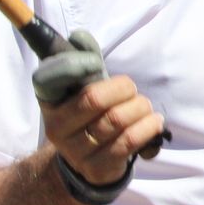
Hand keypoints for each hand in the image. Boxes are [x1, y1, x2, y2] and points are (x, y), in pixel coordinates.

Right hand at [34, 31, 161, 187]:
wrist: (85, 164)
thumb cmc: (89, 117)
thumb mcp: (82, 91)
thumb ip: (85, 65)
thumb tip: (79, 37)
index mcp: (49, 103)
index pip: (50, 79)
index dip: (74, 66)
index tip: (93, 62)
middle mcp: (57, 127)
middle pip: (95, 99)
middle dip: (123, 89)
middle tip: (132, 90)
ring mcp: (76, 151)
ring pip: (116, 120)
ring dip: (140, 108)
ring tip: (145, 107)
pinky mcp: (97, 167)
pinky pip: (129, 141)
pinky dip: (147, 127)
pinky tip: (154, 122)